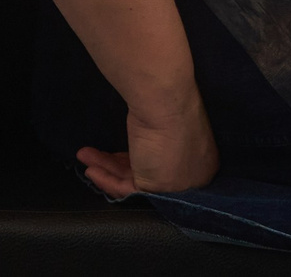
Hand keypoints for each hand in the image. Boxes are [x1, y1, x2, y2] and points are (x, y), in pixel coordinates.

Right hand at [78, 91, 219, 199]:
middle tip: (100, 158)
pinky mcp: (154, 188)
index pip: (166, 168)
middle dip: (118, 165)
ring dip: (107, 168)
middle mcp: (193, 175)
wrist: (166, 101)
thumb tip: (148, 145)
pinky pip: (127, 188)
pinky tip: (91, 167)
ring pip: (134, 180)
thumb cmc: (171, 106)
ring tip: (87, 157)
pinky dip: (106, 178)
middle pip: (148, 175)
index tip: (119, 154)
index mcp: (204, 159)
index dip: (139, 160)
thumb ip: (161, 142)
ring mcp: (176, 184)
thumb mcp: (169, 125)